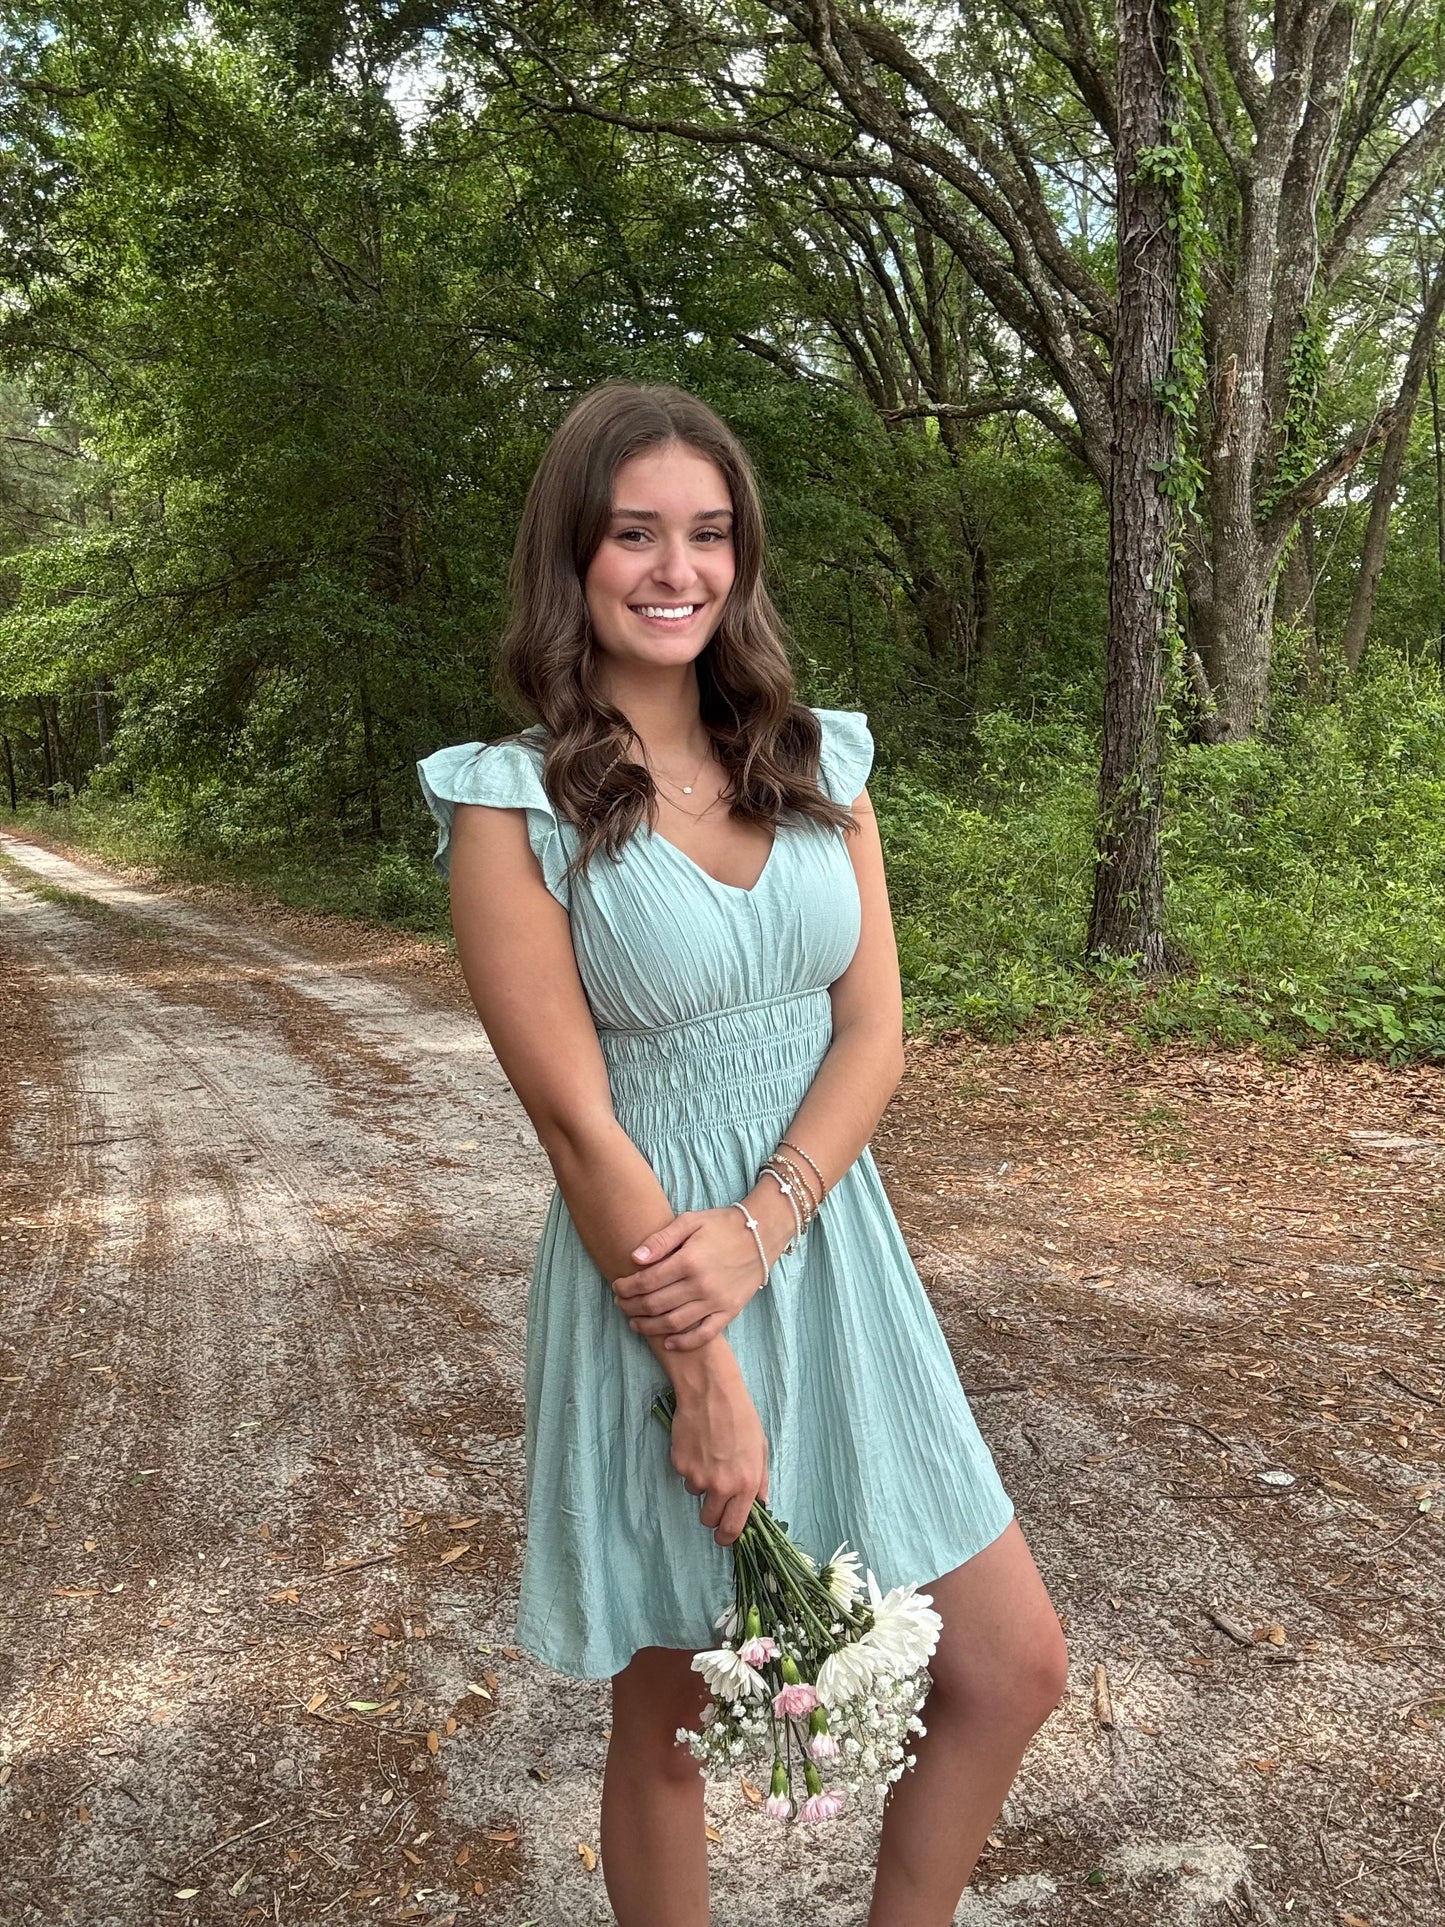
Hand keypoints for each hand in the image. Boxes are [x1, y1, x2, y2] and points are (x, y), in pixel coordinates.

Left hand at [611, 1206, 768, 1350]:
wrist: (762, 1234)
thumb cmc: (723, 1225)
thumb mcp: (691, 1221)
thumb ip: (662, 1239)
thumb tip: (635, 1258)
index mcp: (688, 1261)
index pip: (646, 1281)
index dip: (626, 1287)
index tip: (617, 1287)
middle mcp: (701, 1285)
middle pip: (656, 1305)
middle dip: (632, 1307)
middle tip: (620, 1305)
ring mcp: (716, 1301)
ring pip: (674, 1323)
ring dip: (649, 1327)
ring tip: (635, 1323)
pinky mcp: (730, 1311)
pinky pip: (704, 1334)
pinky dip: (683, 1343)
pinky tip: (667, 1342)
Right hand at [669, 1351, 768, 1545]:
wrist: (711, 1392)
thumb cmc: (741, 1417)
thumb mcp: (760, 1448)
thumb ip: (760, 1480)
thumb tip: (760, 1504)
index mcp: (746, 1484)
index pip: (733, 1528)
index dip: (727, 1537)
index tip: (724, 1537)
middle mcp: (721, 1486)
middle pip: (709, 1519)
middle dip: (712, 1513)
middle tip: (715, 1494)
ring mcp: (697, 1476)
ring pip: (696, 1493)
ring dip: (701, 1482)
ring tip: (709, 1453)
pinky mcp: (679, 1464)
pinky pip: (685, 1474)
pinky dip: (689, 1464)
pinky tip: (698, 1443)